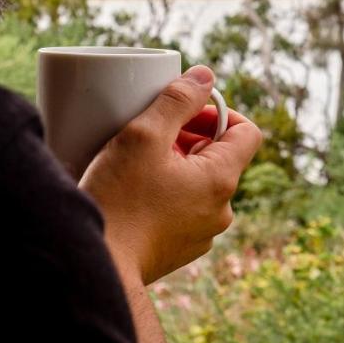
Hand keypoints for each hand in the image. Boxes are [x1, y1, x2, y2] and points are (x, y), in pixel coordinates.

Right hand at [78, 65, 262, 284]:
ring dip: (175, 166)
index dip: (218, 112)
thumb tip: (204, 76)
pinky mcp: (179, 250)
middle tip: (149, 135)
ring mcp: (202, 234)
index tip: (183, 113)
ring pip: (199, 183)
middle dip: (188, 138)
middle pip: (219, 156)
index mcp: (222, 180)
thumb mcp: (143, 135)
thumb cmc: (118, 200)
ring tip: (135, 163)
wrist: (96, 267)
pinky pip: (182, 209)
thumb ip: (177, 100)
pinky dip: (165, 194)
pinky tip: (132, 192)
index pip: (247, 132)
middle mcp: (221, 210)